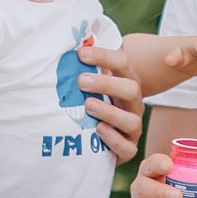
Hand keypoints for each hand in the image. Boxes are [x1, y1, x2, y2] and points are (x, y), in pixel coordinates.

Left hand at [78, 42, 144, 164]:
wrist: (103, 140)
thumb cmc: (94, 104)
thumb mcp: (90, 85)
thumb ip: (82, 70)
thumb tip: (63, 49)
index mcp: (126, 82)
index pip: (122, 63)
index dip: (103, 56)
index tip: (80, 54)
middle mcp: (133, 104)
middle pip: (132, 89)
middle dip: (107, 84)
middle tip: (81, 81)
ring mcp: (133, 127)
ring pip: (132, 120)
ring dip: (109, 111)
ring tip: (88, 105)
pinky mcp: (128, 149)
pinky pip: (127, 147)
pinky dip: (113, 139)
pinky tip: (98, 129)